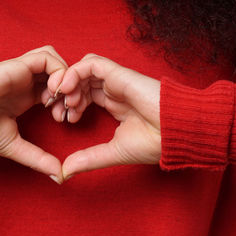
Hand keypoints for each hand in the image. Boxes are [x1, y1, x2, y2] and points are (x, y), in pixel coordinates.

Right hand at [0, 46, 67, 183]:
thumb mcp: (15, 146)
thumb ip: (37, 158)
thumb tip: (60, 177)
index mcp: (27, 97)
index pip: (56, 91)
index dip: (66, 103)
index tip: (63, 119)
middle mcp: (28, 82)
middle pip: (59, 74)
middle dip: (69, 91)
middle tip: (65, 110)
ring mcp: (24, 71)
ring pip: (55, 61)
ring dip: (64, 78)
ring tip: (58, 99)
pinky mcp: (20, 64)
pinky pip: (47, 57)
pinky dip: (57, 71)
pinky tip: (51, 91)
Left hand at [46, 54, 160, 179]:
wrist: (178, 133)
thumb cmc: (155, 143)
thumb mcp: (113, 152)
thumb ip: (89, 158)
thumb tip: (65, 171)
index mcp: (113, 104)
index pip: (84, 95)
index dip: (68, 105)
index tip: (61, 120)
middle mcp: (113, 90)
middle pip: (80, 82)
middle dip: (63, 95)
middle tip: (56, 111)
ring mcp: (116, 81)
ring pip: (82, 70)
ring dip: (67, 83)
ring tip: (63, 102)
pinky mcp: (119, 74)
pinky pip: (91, 64)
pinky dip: (75, 72)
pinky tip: (67, 89)